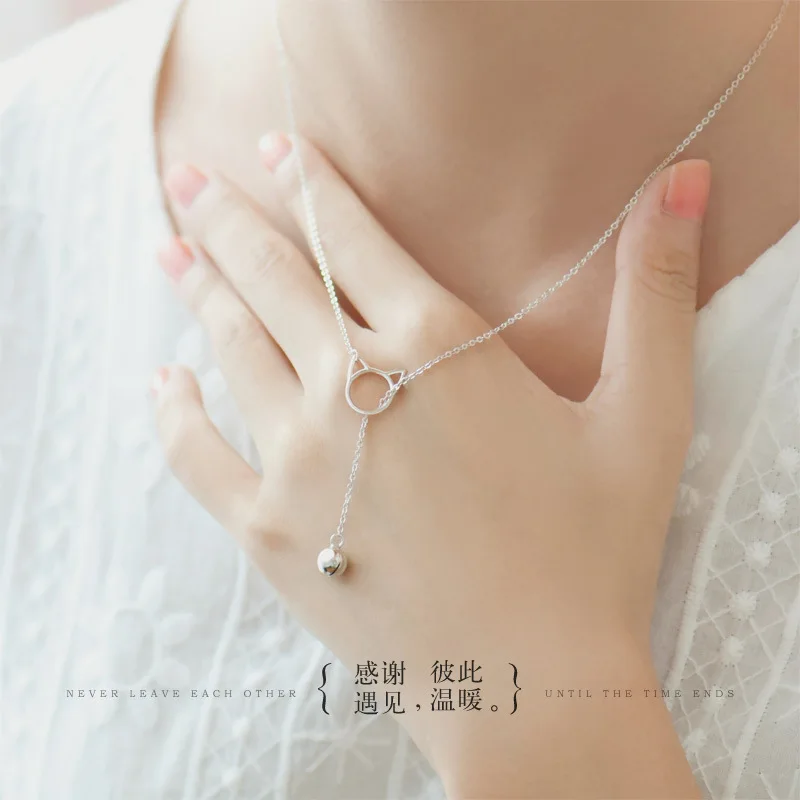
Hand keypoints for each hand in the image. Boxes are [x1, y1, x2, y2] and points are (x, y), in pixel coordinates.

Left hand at [154, 133, 708, 798]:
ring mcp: (298, 464)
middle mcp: (354, 391)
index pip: (354, 235)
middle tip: (189, 179)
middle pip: (273, 278)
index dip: (309, 181)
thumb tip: (687, 180)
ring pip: (230, 347)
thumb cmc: (595, 554)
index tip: (274, 147)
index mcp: (439, 350)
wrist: (532, 691)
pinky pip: (195, 455)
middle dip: (228, 219)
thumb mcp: (646, 416)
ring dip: (198, 288)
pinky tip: (162, 379)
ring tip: (170, 247)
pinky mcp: (269, 534)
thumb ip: (654, 292)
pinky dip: (172, 410)